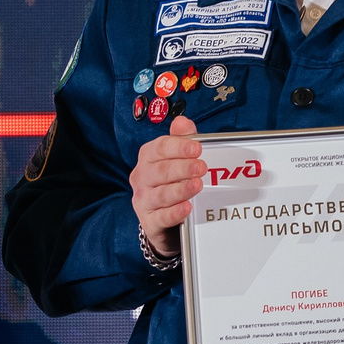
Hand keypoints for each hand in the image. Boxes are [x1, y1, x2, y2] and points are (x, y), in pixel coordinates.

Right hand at [130, 114, 205, 259]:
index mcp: (147, 158)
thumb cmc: (170, 183)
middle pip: (160, 171)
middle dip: (183, 168)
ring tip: (198, 185)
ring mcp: (143, 201)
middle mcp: (142, 178)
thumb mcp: (177, 159)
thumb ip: (181, 139)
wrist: (164, 219)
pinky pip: (161, 217)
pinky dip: (175, 212)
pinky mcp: (149, 222)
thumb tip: (182, 121)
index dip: (178, 147)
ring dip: (180, 189)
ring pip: (161, 194)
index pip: (159, 148)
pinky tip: (187, 208)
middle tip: (202, 167)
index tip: (197, 148)